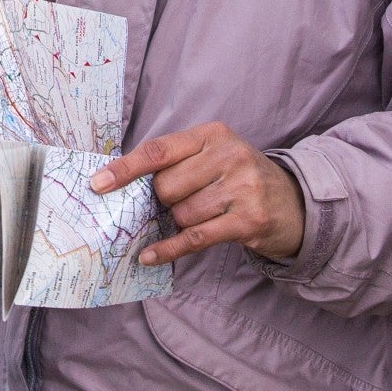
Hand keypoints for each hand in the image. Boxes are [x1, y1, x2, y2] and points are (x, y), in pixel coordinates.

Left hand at [93, 120, 305, 266]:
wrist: (293, 203)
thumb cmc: (240, 178)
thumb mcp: (213, 155)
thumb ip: (176, 162)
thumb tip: (122, 182)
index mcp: (213, 135)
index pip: (159, 150)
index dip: (125, 168)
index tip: (98, 184)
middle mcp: (229, 156)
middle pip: (167, 187)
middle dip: (162, 201)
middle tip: (177, 202)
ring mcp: (242, 189)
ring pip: (181, 214)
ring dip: (178, 222)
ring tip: (199, 215)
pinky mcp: (248, 221)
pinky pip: (194, 238)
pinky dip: (168, 249)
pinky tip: (149, 255)